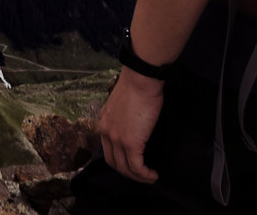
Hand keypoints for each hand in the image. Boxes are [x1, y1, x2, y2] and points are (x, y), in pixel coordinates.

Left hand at [98, 67, 165, 183]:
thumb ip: (123, 117)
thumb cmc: (137, 85)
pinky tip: (153, 174)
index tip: (132, 164)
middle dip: (128, 172)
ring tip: (150, 176)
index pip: (107, 149)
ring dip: (138, 177)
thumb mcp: (122, 103)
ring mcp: (117, 138)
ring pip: (125, 168)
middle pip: (114, 162)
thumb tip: (133, 126)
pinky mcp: (130, 142)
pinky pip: (137, 167)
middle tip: (141, 174)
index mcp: (104, 122)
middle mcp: (106, 132)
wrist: (140, 79)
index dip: (120, 161)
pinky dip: (145, 174)